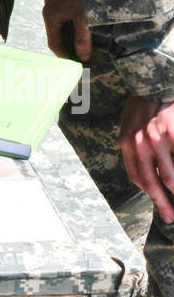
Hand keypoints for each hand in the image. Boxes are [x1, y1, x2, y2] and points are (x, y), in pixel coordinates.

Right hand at [43, 0, 91, 60]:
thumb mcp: (85, 16)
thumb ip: (83, 37)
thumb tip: (83, 56)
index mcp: (51, 16)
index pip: (53, 42)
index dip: (64, 55)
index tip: (74, 64)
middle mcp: (48, 8)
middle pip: (55, 33)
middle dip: (67, 45)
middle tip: (80, 55)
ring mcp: (54, 0)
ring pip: (59, 23)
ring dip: (70, 34)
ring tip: (83, 42)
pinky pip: (63, 14)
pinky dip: (71, 23)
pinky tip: (83, 24)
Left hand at [119, 96, 173, 223]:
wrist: (154, 77)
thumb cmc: (144, 102)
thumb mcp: (130, 123)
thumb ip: (135, 145)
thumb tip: (147, 173)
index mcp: (126, 142)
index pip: (137, 176)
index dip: (149, 195)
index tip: (160, 207)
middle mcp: (138, 142)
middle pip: (150, 182)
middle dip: (162, 204)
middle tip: (170, 218)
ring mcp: (156, 137)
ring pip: (168, 176)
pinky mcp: (172, 131)